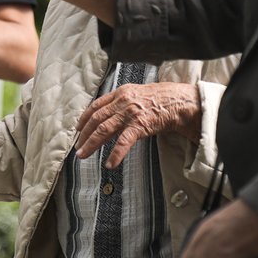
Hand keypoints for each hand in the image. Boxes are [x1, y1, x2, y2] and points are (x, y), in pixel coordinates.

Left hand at [75, 83, 201, 168]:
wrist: (180, 101)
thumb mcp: (137, 95)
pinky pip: (123, 141)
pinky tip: (109, 163)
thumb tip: (109, 116)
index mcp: (120, 93)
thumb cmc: (160, 99)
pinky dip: (115, 153)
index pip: (96, 106)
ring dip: (91, 144)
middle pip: (96, 119)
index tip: (78, 128)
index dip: (84, 118)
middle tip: (77, 147)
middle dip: (84, 134)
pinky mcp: (140, 125)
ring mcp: (129, 113)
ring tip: (83, 155)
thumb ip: (122, 103)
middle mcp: (121, 102)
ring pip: (103, 130)